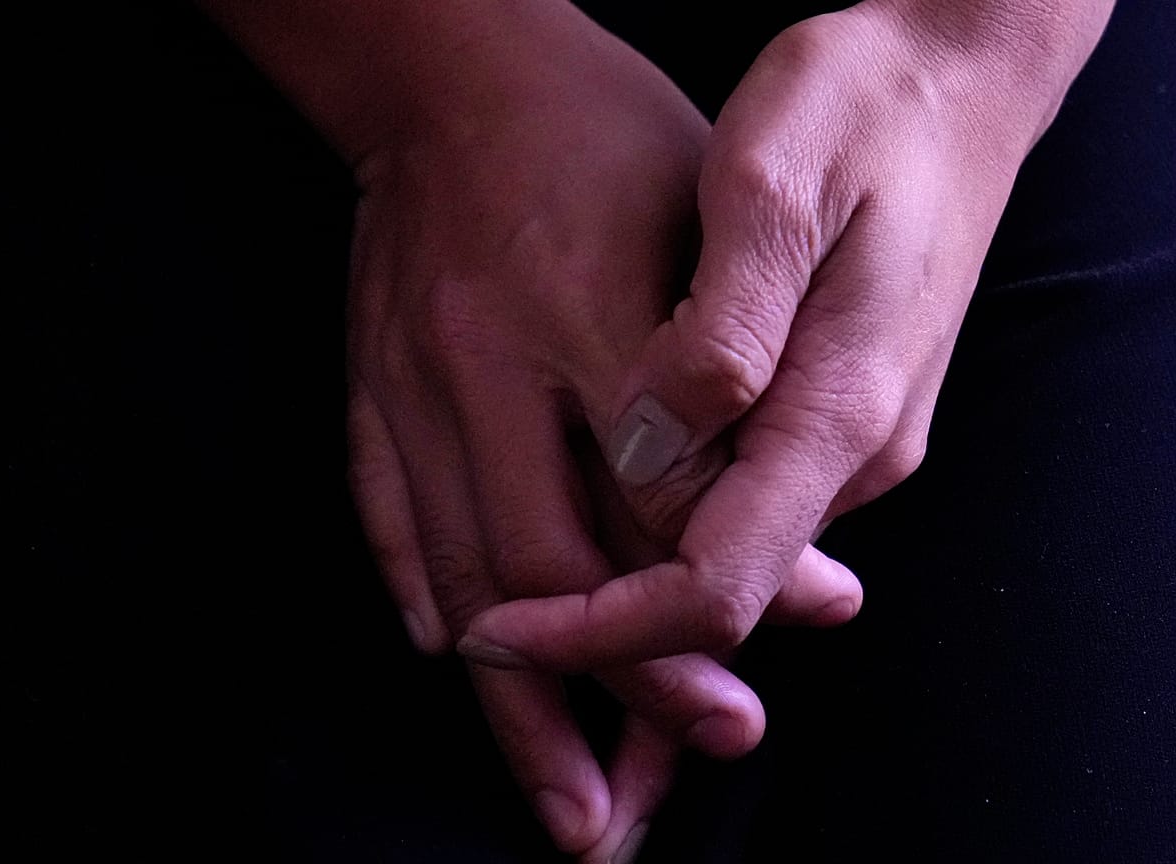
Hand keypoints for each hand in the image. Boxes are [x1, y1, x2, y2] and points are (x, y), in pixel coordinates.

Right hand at [340, 2, 861, 854]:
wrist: (450, 68)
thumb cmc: (611, 139)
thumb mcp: (710, 230)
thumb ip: (746, 405)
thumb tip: (809, 573)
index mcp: (590, 314)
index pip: (647, 509)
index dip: (694, 622)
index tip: (734, 707)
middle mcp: (489, 359)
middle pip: (547, 566)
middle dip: (605, 695)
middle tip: (640, 806)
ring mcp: (412, 374)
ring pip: (462, 570)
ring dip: (512, 700)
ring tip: (561, 802)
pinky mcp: (366, 378)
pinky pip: (382, 510)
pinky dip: (421, 593)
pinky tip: (455, 661)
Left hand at [460, 0, 1113, 669]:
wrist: (960, 77)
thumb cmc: (866, 104)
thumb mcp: (776, 182)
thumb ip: (721, 330)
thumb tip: (654, 443)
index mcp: (837, 405)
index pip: (719, 584)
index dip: (603, 633)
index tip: (500, 635)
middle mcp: (855, 448)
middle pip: (721, 596)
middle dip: (606, 643)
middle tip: (489, 643)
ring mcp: (853, 434)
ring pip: (730, 552)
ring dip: (629, 592)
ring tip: (521, 597)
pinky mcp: (838, 408)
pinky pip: (744, 499)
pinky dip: (665, 528)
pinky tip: (598, 502)